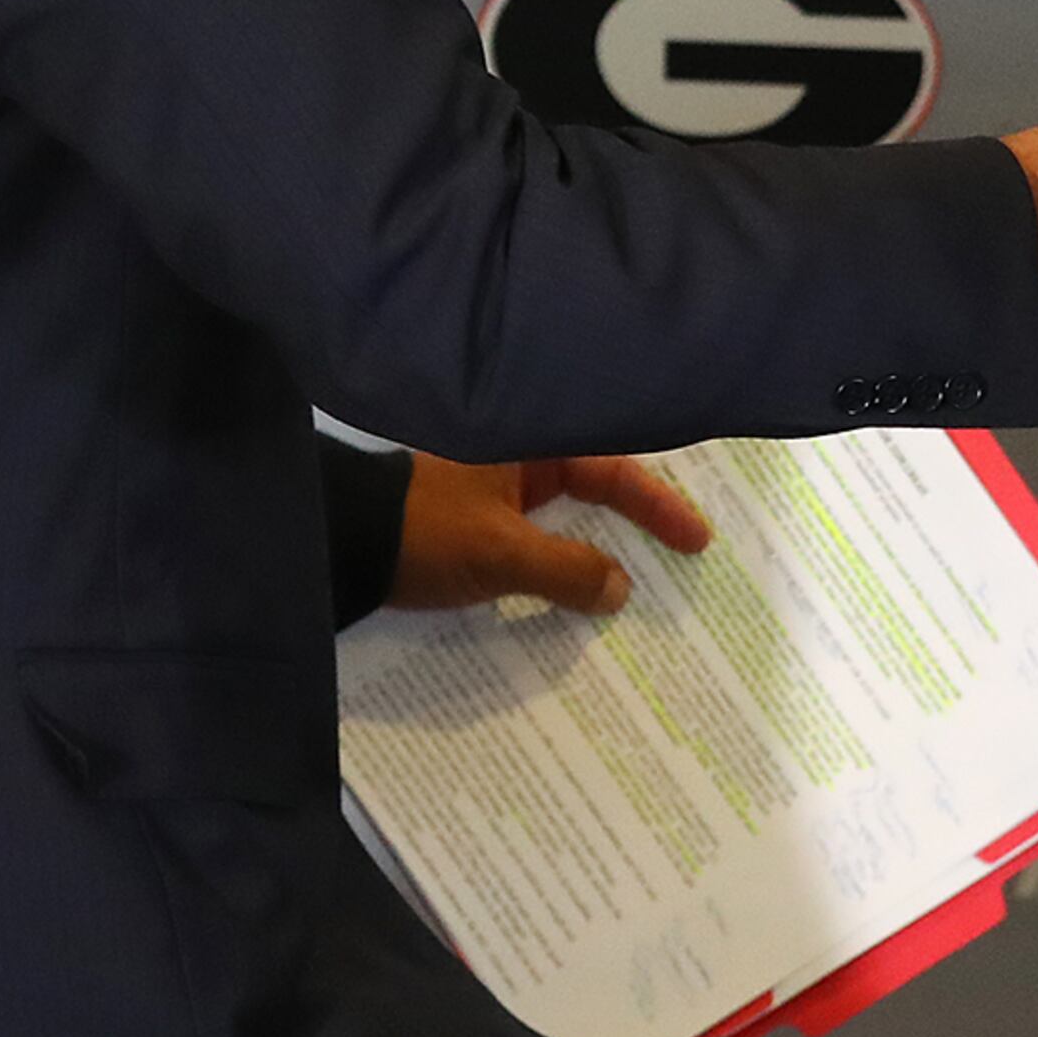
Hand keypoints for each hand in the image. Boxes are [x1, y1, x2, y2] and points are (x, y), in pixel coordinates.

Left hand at [385, 453, 713, 614]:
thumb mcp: (500, 554)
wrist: (340, 544)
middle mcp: (518, 457)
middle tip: (687, 554)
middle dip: (641, 519)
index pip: (612, 467)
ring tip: (646, 580)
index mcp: (529, 444)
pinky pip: (539, 537)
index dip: (659, 505)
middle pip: (597, 483)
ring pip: (568, 513)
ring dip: (603, 544)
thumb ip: (565, 569)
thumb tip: (622, 588)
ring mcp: (496, 490)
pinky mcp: (477, 522)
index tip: (697, 541)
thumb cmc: (424, 532)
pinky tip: (583, 592)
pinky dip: (565, 560)